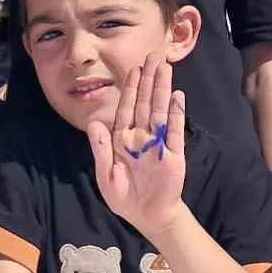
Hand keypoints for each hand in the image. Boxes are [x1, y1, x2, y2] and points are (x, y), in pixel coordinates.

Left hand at [88, 54, 187, 237]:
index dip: (130, 88)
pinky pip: (173, 130)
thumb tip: (94, 123)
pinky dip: (175, 113)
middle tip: (154, 55)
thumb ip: (100, 150)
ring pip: (159, 110)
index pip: (126, 108)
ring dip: (162, 89)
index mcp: (122, 140)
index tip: (134, 68)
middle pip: (145, 102)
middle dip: (149, 79)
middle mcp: (140, 136)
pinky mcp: (173, 154)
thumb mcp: (106, 177)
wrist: (148, 217)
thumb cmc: (125, 198)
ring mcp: (158, 143)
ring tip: (166, 67)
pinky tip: (177, 96)